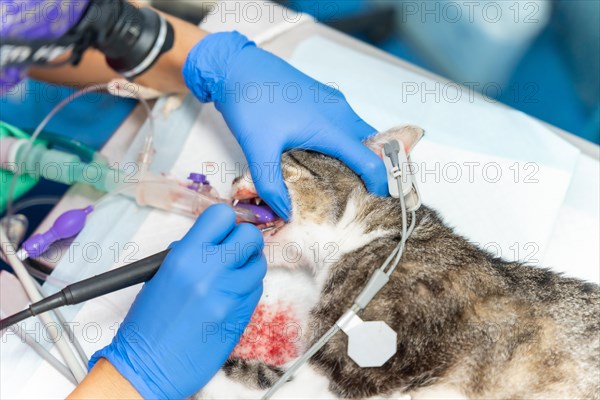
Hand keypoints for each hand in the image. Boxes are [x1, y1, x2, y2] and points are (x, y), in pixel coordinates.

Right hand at [88, 204, 266, 398]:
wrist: (150, 368)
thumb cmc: (148, 325)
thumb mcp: (160, 277)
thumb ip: (189, 253)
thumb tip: (213, 239)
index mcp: (185, 258)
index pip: (222, 216)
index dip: (226, 221)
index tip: (225, 229)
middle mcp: (211, 272)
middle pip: (250, 236)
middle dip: (245, 240)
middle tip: (235, 249)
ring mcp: (230, 295)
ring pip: (258, 264)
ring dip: (248, 266)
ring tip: (230, 276)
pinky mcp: (241, 316)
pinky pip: (256, 290)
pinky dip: (247, 288)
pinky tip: (229, 296)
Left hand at [183, 32, 387, 219]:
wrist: (236, 66)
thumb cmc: (249, 102)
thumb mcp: (257, 149)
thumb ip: (271, 185)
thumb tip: (284, 212)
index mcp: (331, 125)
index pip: (370, 159)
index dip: (381, 183)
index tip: (381, 201)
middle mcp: (340, 112)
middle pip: (373, 146)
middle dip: (374, 171)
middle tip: (364, 196)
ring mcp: (333, 102)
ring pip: (360, 134)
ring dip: (361, 156)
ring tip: (348, 182)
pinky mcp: (323, 98)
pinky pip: (347, 124)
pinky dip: (348, 144)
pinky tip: (329, 159)